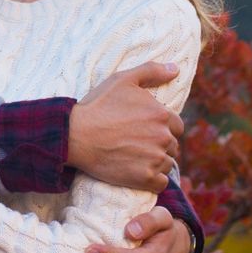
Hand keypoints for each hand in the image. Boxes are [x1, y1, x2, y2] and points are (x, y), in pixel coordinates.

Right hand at [66, 62, 181, 190]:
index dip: (163, 128)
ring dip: (156, 162)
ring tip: (135, 158)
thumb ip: (152, 71)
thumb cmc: (98, 106)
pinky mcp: (145, 178)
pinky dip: (153, 180)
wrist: (75, 135)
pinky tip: (138, 173)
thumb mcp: (123, 80)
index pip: (176, 126)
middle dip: (159, 145)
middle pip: (172, 145)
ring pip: (167, 164)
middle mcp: (163, 137)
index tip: (145, 130)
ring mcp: (155, 159)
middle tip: (137, 144)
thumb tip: (176, 69)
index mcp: (161, 114)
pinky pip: (161, 183)